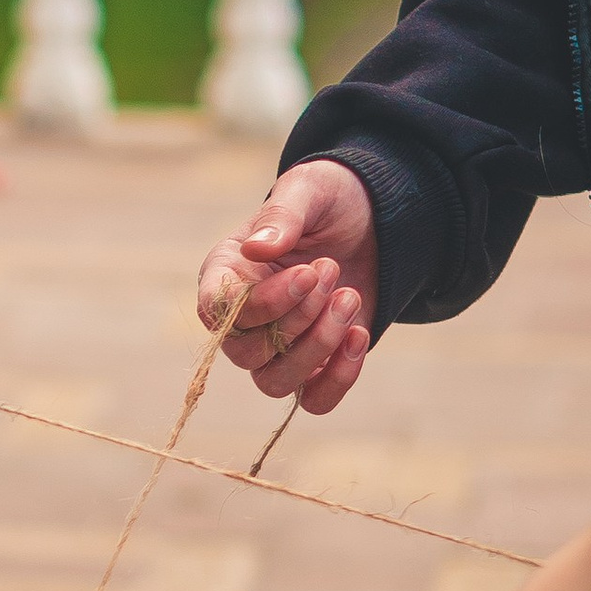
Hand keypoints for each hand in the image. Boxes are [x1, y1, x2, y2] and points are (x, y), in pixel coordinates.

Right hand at [196, 158, 377, 414]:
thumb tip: (257, 248)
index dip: (262, 304)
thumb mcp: (308, 190)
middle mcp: (243, 319)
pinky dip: (338, 378)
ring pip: (275, 382)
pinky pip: (312, 400)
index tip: (307, 272)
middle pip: (246, 353)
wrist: (373, 219)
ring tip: (351, 298)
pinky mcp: (314, 365)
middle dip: (298, 319)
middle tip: (332, 269)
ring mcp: (276, 347)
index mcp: (226, 274)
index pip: (217, 312)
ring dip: (319, 347)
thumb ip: (282, 216)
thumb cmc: (328, 200)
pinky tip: (359, 336)